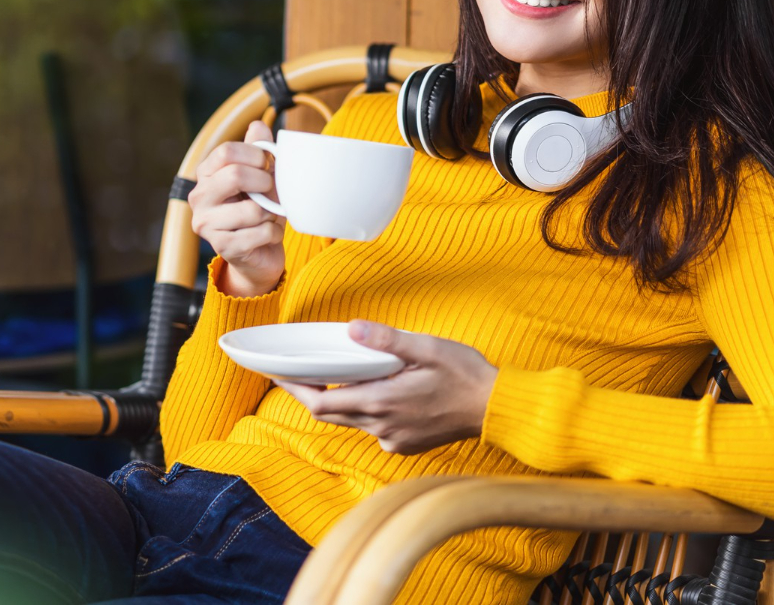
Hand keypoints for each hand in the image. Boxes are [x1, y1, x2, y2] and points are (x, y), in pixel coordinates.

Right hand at [188, 120, 284, 296]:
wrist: (258, 253)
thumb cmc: (258, 208)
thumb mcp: (260, 175)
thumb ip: (258, 149)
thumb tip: (258, 126)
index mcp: (205, 174)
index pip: (226, 151)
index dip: (254, 154)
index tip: (266, 164)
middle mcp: (199, 197)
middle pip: (234, 175)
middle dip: (264, 182)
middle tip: (271, 190)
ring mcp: (206, 224)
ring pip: (252, 209)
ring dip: (271, 213)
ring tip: (268, 216)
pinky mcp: (222, 247)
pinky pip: (261, 233)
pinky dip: (273, 233)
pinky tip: (267, 235)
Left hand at [277, 320, 497, 454]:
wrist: (496, 409)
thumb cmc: (465, 375)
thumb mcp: (427, 348)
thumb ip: (386, 340)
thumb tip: (351, 329)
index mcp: (381, 403)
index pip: (321, 404)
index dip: (295, 390)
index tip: (277, 375)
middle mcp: (382, 428)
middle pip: (330, 415)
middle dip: (309, 394)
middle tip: (293, 373)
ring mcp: (393, 439)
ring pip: (351, 421)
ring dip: (338, 401)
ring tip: (329, 377)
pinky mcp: (405, 444)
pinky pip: (373, 428)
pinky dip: (364, 410)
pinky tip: (373, 391)